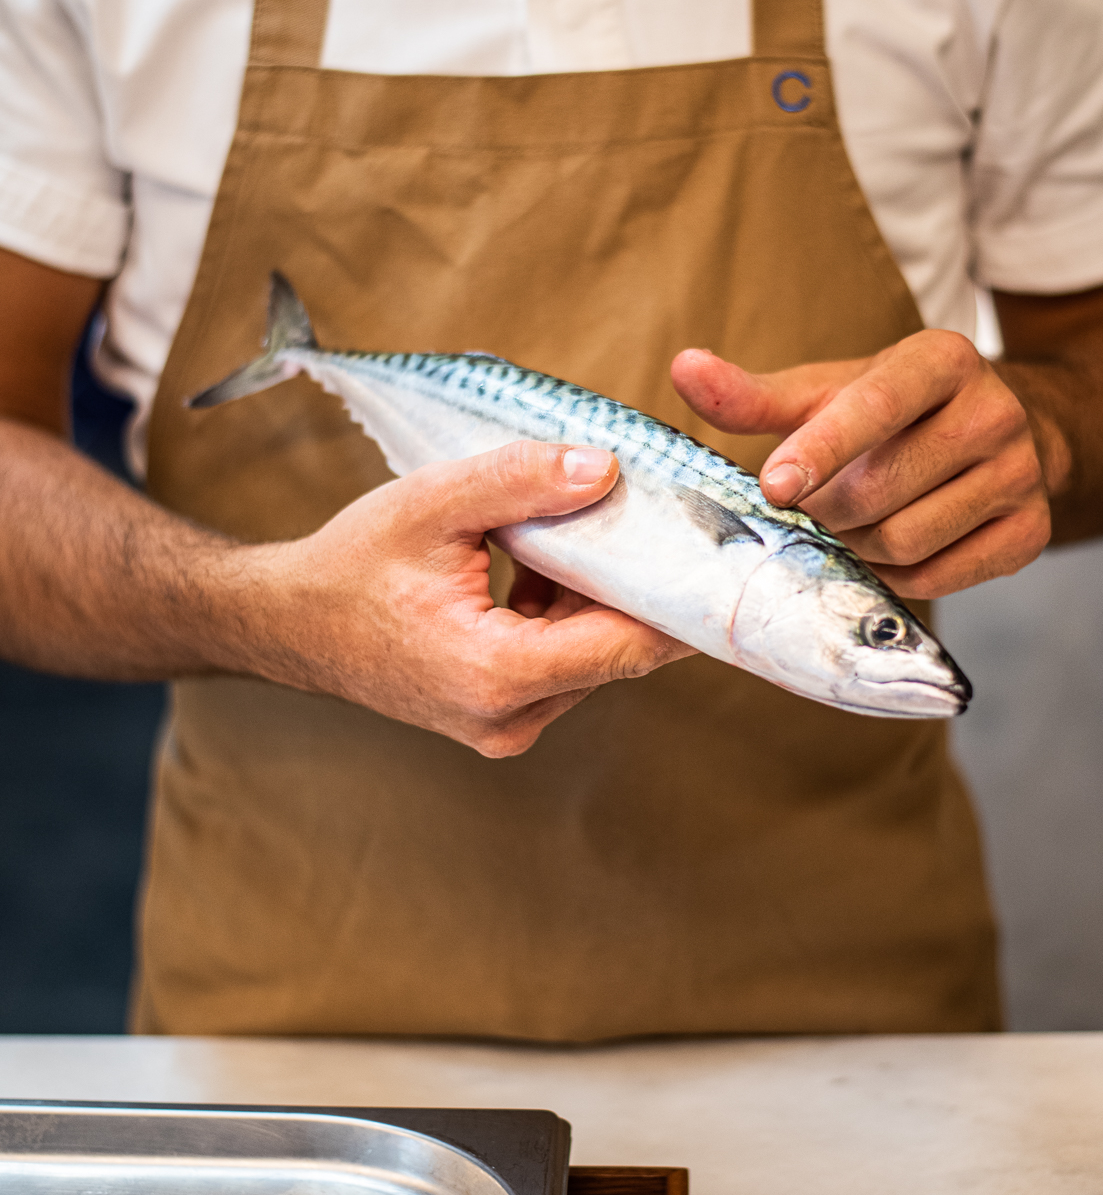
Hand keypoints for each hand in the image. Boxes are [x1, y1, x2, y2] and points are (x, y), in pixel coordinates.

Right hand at [246, 440, 692, 755]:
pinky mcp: (501, 716)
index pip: (625, 645)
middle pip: (616, 650)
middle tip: (670, 519)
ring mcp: (506, 725)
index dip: (679, 600)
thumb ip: (520, 481)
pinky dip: (570, 613)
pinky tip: (550, 562)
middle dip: (643, 585)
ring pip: (594, 656)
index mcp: (496, 674)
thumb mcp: (432, 503)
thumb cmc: (350, 565)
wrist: (288, 624)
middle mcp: (509, 718)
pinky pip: (564, 662)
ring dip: (602, 596)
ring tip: (602, 528)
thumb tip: (606, 468)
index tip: (722, 557)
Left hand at [671, 332, 1054, 597]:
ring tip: (851, 526)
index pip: (876, 406)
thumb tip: (683, 368)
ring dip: (858, 548)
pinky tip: (885, 551)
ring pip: (907, 541)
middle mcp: (995, 411)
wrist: (996, 433)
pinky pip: (939, 577)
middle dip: (829, 513)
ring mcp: (1021, 474)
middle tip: (812, 510)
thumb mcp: (827, 392)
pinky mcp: (1032, 532)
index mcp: (942, 360)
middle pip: (881, 491)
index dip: (821, 449)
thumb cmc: (890, 413)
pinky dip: (896, 577)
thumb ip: (755, 394)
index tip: (773, 486)